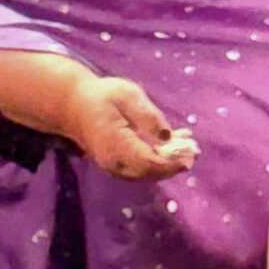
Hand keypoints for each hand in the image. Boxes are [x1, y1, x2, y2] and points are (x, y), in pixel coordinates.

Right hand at [69, 75, 189, 180]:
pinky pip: (140, 167)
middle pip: (149, 173)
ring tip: (189, 147)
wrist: (73, 106)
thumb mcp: (127, 95)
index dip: (171, 162)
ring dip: (168, 163)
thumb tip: (167, 136)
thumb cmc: (101, 96)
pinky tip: (174, 146)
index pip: (148, 163)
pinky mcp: (116, 165)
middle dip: (174, 165)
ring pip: (146, 173)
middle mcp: (114, 162)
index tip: (191, 155)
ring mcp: (114, 166)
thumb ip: (147, 115)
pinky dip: (158, 161)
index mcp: (116, 144)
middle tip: (195, 151)